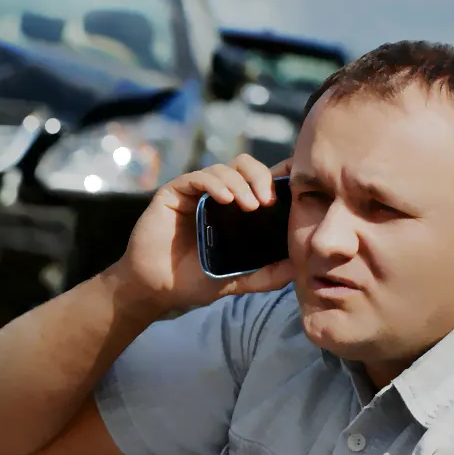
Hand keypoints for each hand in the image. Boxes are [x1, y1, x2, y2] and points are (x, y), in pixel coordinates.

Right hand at [112, 155, 295, 312]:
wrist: (156, 288)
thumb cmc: (192, 281)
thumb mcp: (237, 280)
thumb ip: (266, 275)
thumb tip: (297, 268)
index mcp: (233, 210)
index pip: (258, 180)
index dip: (276, 176)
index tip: (293, 189)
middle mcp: (215, 195)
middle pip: (244, 166)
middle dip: (261, 177)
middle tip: (268, 201)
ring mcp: (194, 192)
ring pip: (223, 168)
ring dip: (240, 183)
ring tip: (249, 206)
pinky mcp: (173, 192)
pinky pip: (197, 177)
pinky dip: (215, 183)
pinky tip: (226, 200)